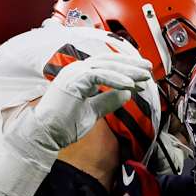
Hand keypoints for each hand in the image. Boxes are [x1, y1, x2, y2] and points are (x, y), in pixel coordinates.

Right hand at [13, 53, 153, 157]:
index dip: (126, 69)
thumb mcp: (94, 111)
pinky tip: (130, 85)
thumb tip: (127, 94)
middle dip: (131, 65)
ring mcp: (74, 73)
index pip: (107, 67)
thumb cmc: (64, 125)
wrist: (46, 134)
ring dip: (127, 71)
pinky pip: (99, 76)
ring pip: (106, 66)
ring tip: (144, 76)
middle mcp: (77, 70)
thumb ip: (108, 101)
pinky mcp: (74, 81)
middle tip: (149, 69)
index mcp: (81, 76)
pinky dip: (116, 79)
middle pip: (109, 61)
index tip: (142, 77)